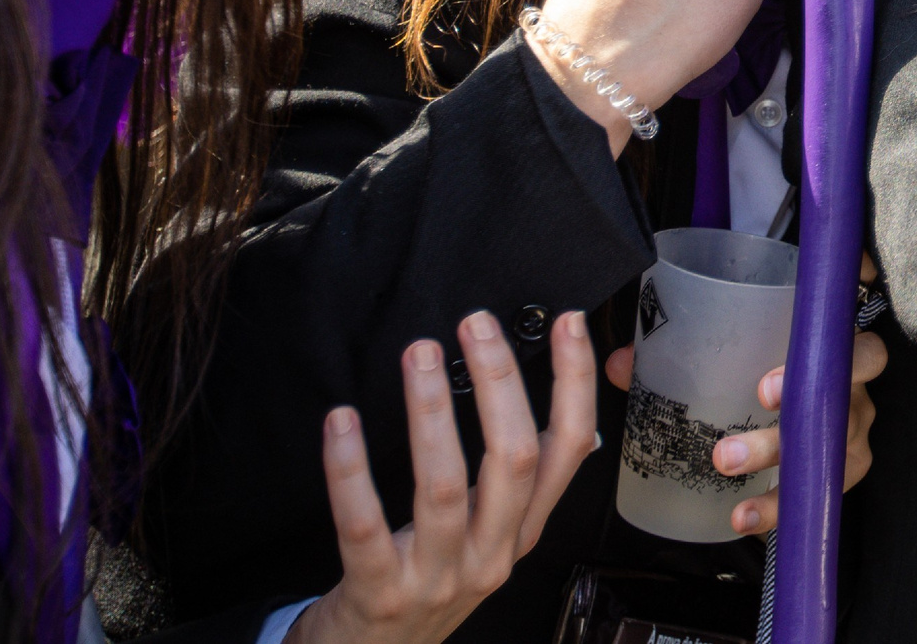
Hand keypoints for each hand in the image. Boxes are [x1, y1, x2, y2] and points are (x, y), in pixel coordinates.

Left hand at [289, 311, 596, 643]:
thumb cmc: (426, 586)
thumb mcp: (487, 541)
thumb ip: (519, 488)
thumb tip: (570, 423)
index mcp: (521, 532)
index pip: (568, 450)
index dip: (574, 384)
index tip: (567, 324)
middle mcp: (491, 555)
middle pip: (513, 459)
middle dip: (500, 381)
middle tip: (475, 324)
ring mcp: (437, 577)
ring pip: (442, 485)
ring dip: (432, 411)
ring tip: (419, 354)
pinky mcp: (379, 592)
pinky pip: (363, 525)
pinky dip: (350, 469)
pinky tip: (341, 422)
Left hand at [602, 330, 888, 534]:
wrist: (791, 406)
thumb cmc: (760, 369)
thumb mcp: (725, 354)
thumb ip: (676, 354)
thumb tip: (622, 362)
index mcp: (829, 348)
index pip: (853, 345)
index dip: (816, 367)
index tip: (764, 389)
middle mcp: (849, 390)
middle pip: (835, 409)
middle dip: (780, 434)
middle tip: (729, 450)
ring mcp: (848, 435)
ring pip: (827, 453)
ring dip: (773, 472)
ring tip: (725, 479)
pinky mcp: (836, 473)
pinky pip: (814, 493)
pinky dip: (775, 508)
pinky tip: (743, 516)